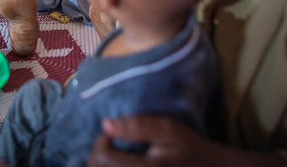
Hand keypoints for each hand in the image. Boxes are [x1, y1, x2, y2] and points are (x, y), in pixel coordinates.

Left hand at [87, 115, 286, 166]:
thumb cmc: (190, 149)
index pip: (101, 157)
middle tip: (110, 145)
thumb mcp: (169, 130)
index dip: (100, 142)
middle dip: (97, 155)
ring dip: (101, 165)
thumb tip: (105, 123)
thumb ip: (138, 126)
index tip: (112, 134)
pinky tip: (118, 164)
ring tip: (113, 156)